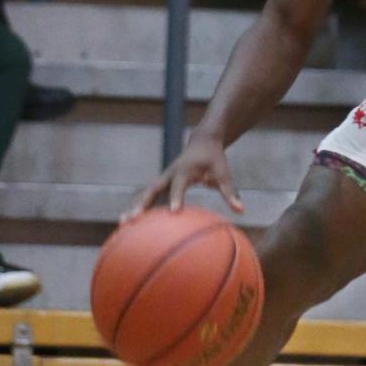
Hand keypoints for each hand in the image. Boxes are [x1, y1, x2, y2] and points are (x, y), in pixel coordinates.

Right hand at [126, 132, 243, 217]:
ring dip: (135, 207)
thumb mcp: (224, 173)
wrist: (202, 141)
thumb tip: (241, 211)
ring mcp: (163, 179)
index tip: (174, 212)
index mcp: (185, 171)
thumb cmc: (214, 158)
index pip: (179, 186)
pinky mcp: (162, 183)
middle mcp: (170, 174)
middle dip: (142, 204)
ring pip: (145, 194)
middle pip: (152, 190)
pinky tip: (132, 223)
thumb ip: (230, 192)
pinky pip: (149, 197)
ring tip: (123, 224)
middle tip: (132, 219)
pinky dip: (141, 207)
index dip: (177, 198)